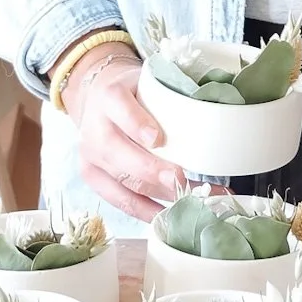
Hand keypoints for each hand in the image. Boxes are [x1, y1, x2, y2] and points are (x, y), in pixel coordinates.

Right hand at [57, 46, 185, 221]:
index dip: (137, 123)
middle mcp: (94, 127)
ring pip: (122, 181)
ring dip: (158, 195)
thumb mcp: (147, 84)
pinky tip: (169, 216)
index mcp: (109, 95)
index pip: (120, 107)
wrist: (97, 99)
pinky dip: (146, 211)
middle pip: (119, 152)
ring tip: (190, 201)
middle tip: (180, 179)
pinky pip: (120, 200)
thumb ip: (169, 98)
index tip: (157, 138)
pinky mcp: (92, 178)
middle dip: (150, 170)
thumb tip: (211, 118)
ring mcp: (90, 156)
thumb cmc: (133, 94)